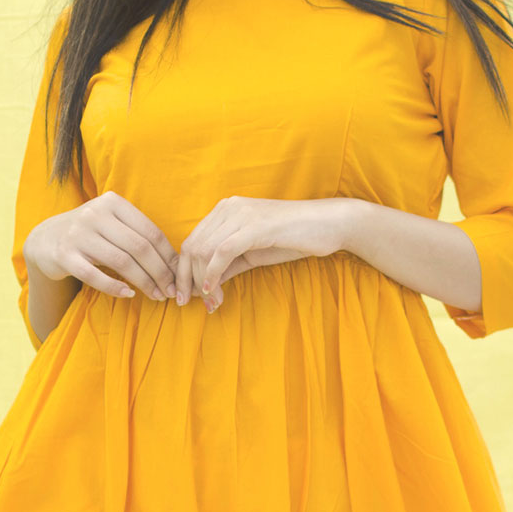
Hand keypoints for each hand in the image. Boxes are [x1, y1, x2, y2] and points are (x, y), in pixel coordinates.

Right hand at [25, 191, 177, 301]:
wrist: (46, 239)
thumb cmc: (90, 234)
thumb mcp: (112, 224)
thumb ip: (138, 235)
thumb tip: (174, 263)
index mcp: (112, 202)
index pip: (150, 231)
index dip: (168, 256)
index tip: (178, 275)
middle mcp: (94, 214)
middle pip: (139, 247)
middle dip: (160, 272)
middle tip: (170, 291)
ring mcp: (78, 234)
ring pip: (121, 261)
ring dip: (143, 282)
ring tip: (156, 295)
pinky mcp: (64, 255)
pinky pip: (94, 275)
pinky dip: (114, 287)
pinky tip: (128, 294)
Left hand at [174, 197, 348, 309]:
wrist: (329, 224)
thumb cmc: (294, 238)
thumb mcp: (254, 254)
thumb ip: (229, 266)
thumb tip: (205, 286)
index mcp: (226, 210)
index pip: (192, 241)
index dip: (184, 271)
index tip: (187, 295)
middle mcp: (228, 208)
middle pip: (192, 246)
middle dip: (187, 279)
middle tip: (190, 304)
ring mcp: (241, 214)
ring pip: (203, 250)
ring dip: (201, 282)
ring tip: (210, 303)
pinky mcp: (254, 226)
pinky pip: (222, 252)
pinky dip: (212, 274)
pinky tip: (213, 291)